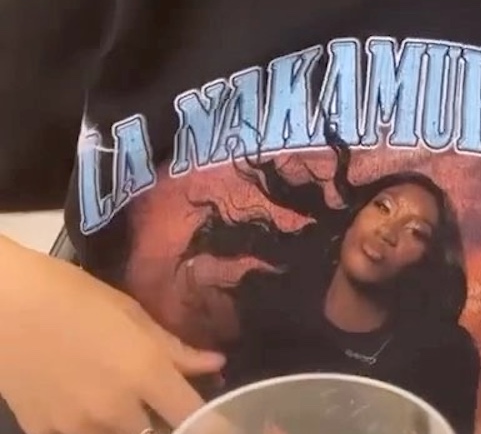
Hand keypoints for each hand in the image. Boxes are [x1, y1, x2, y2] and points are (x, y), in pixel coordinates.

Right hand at [0, 239, 225, 433]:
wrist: (4, 306)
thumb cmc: (73, 295)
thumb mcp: (130, 312)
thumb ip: (174, 348)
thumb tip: (216, 365)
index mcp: (143, 371)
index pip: (193, 416)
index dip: (213, 423)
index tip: (223, 421)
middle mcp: (116, 410)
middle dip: (168, 425)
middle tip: (164, 404)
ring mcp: (78, 429)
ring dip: (130, 429)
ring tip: (125, 401)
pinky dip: (92, 430)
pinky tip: (85, 403)